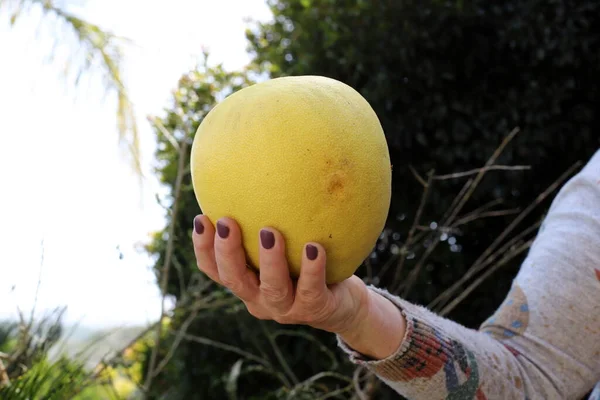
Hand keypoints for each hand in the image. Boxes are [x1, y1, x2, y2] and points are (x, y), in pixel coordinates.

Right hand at [191, 215, 369, 334]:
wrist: (344, 303)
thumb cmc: (308, 264)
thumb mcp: (288, 243)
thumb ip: (270, 222)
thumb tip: (258, 172)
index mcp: (248, 283)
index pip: (216, 270)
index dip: (204, 248)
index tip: (201, 218)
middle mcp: (261, 299)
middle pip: (235, 279)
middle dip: (227, 251)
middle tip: (227, 222)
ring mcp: (287, 308)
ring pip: (272, 287)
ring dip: (269, 260)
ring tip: (269, 232)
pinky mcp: (315, 309)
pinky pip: (312, 289)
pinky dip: (312, 268)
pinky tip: (315, 247)